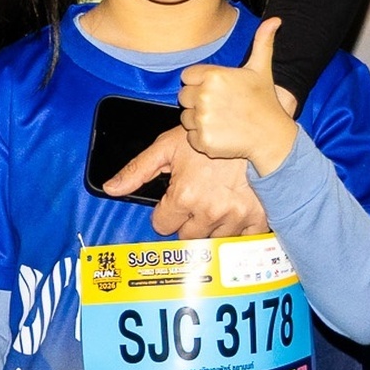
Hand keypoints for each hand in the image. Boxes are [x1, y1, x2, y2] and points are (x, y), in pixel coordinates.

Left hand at [97, 126, 271, 234]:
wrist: (256, 129)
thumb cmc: (211, 134)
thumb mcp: (168, 145)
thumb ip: (138, 170)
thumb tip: (111, 188)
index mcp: (184, 196)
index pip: (162, 225)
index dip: (166, 212)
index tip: (175, 200)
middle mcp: (209, 212)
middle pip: (187, 236)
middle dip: (188, 221)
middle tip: (197, 199)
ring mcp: (235, 217)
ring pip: (214, 240)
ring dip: (213, 227)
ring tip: (217, 203)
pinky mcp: (258, 218)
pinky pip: (244, 240)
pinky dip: (239, 232)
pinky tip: (236, 216)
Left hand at [178, 17, 299, 174]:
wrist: (272, 137)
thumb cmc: (265, 102)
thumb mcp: (261, 69)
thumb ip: (262, 42)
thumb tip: (275, 20)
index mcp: (213, 76)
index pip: (187, 77)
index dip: (199, 84)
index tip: (217, 91)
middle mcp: (205, 96)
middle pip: (183, 97)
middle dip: (197, 102)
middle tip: (221, 107)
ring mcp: (203, 119)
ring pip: (185, 118)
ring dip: (199, 121)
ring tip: (222, 120)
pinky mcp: (203, 140)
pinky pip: (190, 137)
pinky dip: (202, 139)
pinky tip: (221, 134)